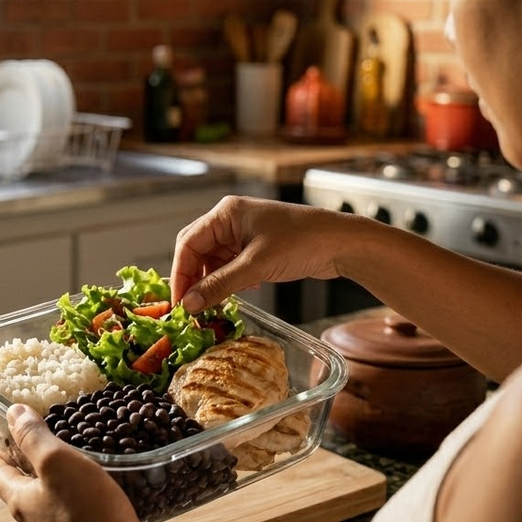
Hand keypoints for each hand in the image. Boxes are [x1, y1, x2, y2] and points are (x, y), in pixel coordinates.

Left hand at [0, 404, 163, 521]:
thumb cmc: (86, 512)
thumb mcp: (57, 461)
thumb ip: (34, 437)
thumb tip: (13, 413)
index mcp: (22, 503)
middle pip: (24, 493)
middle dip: (29, 471)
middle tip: (41, 449)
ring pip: (53, 508)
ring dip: (59, 489)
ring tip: (76, 469)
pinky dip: (83, 506)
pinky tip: (102, 497)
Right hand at [171, 196, 349, 311]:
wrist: (342, 243)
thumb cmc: (302, 242)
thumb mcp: (256, 266)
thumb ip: (220, 285)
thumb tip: (190, 304)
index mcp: (226, 213)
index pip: (187, 243)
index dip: (180, 274)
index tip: (179, 303)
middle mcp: (230, 220)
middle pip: (197, 251)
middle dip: (193, 279)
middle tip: (191, 308)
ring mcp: (244, 234)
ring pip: (214, 262)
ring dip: (213, 283)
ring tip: (216, 305)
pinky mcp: (256, 248)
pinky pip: (231, 266)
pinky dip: (230, 281)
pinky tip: (243, 292)